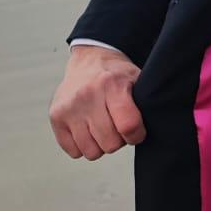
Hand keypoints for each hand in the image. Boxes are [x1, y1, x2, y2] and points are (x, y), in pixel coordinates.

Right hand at [49, 45, 144, 159]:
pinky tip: (87, 128)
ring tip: (102, 125)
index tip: (136, 130)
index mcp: (111, 85)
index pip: (128, 127)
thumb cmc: (116, 74)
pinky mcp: (55, 117)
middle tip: (117, 124)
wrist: (89, 59)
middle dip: (118, 140)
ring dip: (100, 144)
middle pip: (110, 144)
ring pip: (91, 151)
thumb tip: (154, 129)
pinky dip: (83, 145)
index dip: (137, 135)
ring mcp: (69, 107)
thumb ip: (144, 104)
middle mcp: (87, 95)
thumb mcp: (137, 80)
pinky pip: (74, 151)